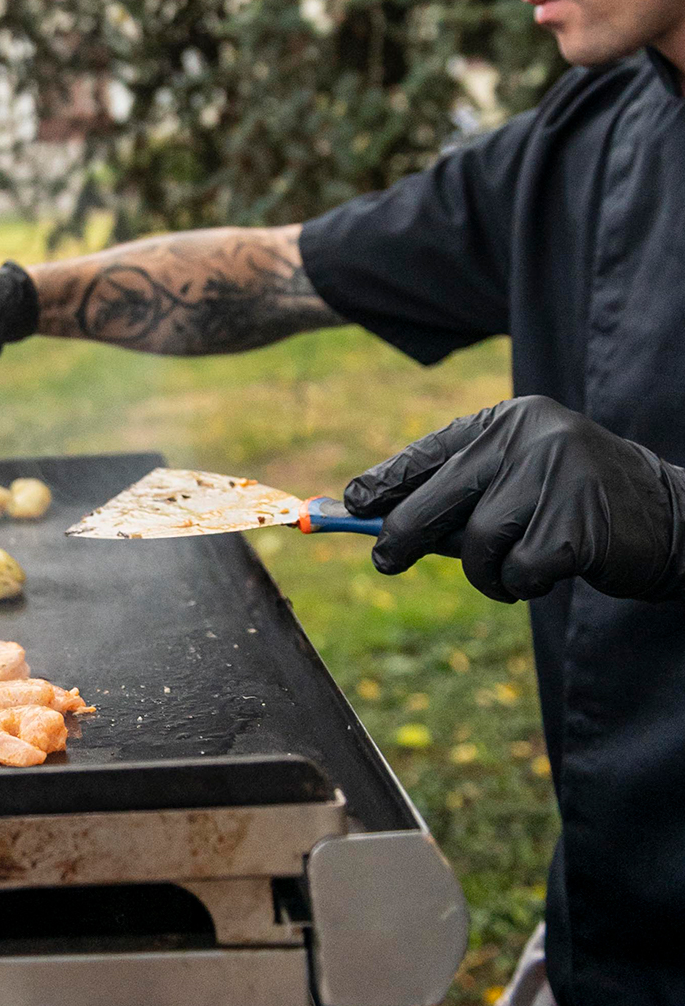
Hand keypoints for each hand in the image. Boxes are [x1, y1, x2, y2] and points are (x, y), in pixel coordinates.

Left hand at [344, 396, 684, 602]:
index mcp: (507, 421)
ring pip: (476, 543)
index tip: (352, 503)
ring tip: (508, 575)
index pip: (429, 450)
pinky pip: (517, 571)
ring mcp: (553, 478)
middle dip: (401, 536)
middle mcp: (527, 439)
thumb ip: (461, 494)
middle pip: (436, 498)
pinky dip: (521, 585)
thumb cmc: (578, 504)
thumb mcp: (520, 481)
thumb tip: (384, 523)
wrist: (675, 520)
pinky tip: (546, 575)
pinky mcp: (576, 525)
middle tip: (383, 562)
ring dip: (483, 573)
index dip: (385, 480)